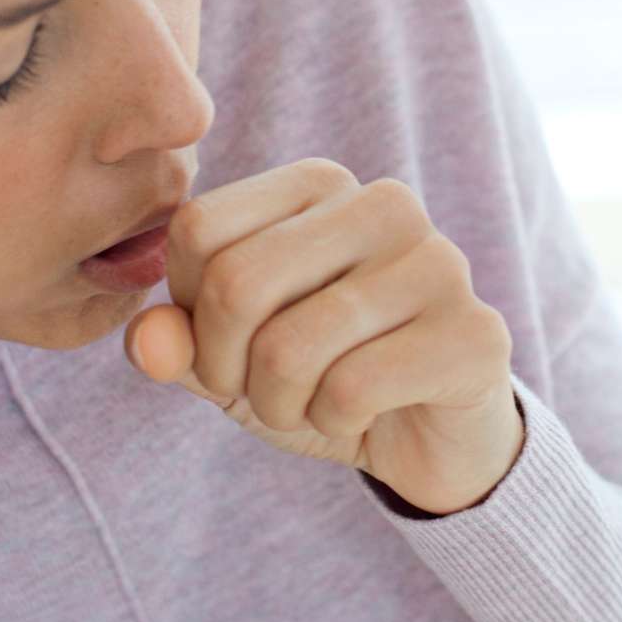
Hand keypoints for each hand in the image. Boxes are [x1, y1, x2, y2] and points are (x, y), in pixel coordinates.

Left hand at [123, 159, 526, 515]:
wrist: (431, 436)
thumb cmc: (321, 376)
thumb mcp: (229, 360)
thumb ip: (177, 341)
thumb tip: (146, 341)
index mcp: (318, 184)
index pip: (198, 229)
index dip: (190, 310)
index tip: (227, 346)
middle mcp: (384, 204)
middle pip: (237, 284)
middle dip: (227, 368)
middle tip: (263, 392)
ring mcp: (438, 263)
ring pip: (290, 347)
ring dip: (281, 405)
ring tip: (314, 404)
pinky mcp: (474, 333)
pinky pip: (352, 389)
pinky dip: (335, 421)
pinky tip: (365, 414)